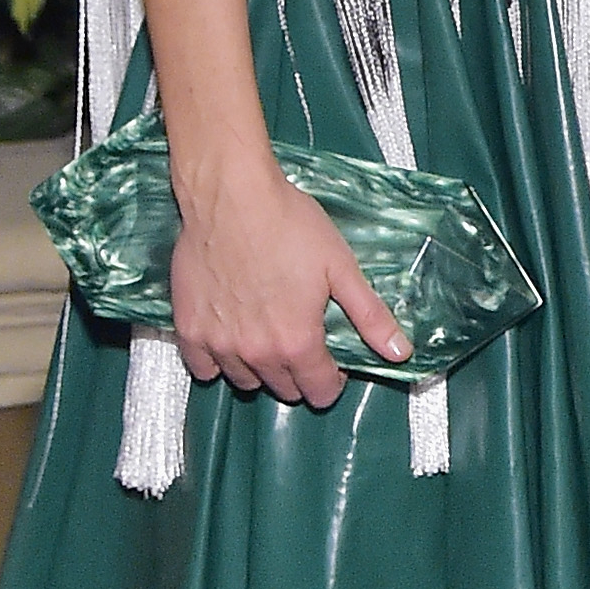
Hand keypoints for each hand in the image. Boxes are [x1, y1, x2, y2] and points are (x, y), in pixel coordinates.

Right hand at [167, 155, 410, 405]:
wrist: (230, 196)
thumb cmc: (288, 225)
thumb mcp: (341, 267)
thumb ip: (370, 316)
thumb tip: (400, 354)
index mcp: (297, 342)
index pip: (319, 392)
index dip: (331, 381)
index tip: (331, 363)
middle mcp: (257, 353)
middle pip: (283, 389)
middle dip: (298, 372)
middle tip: (300, 337)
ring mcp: (219, 344)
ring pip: (245, 381)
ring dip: (260, 368)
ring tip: (266, 334)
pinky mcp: (189, 328)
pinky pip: (204, 367)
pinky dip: (218, 360)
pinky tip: (229, 336)